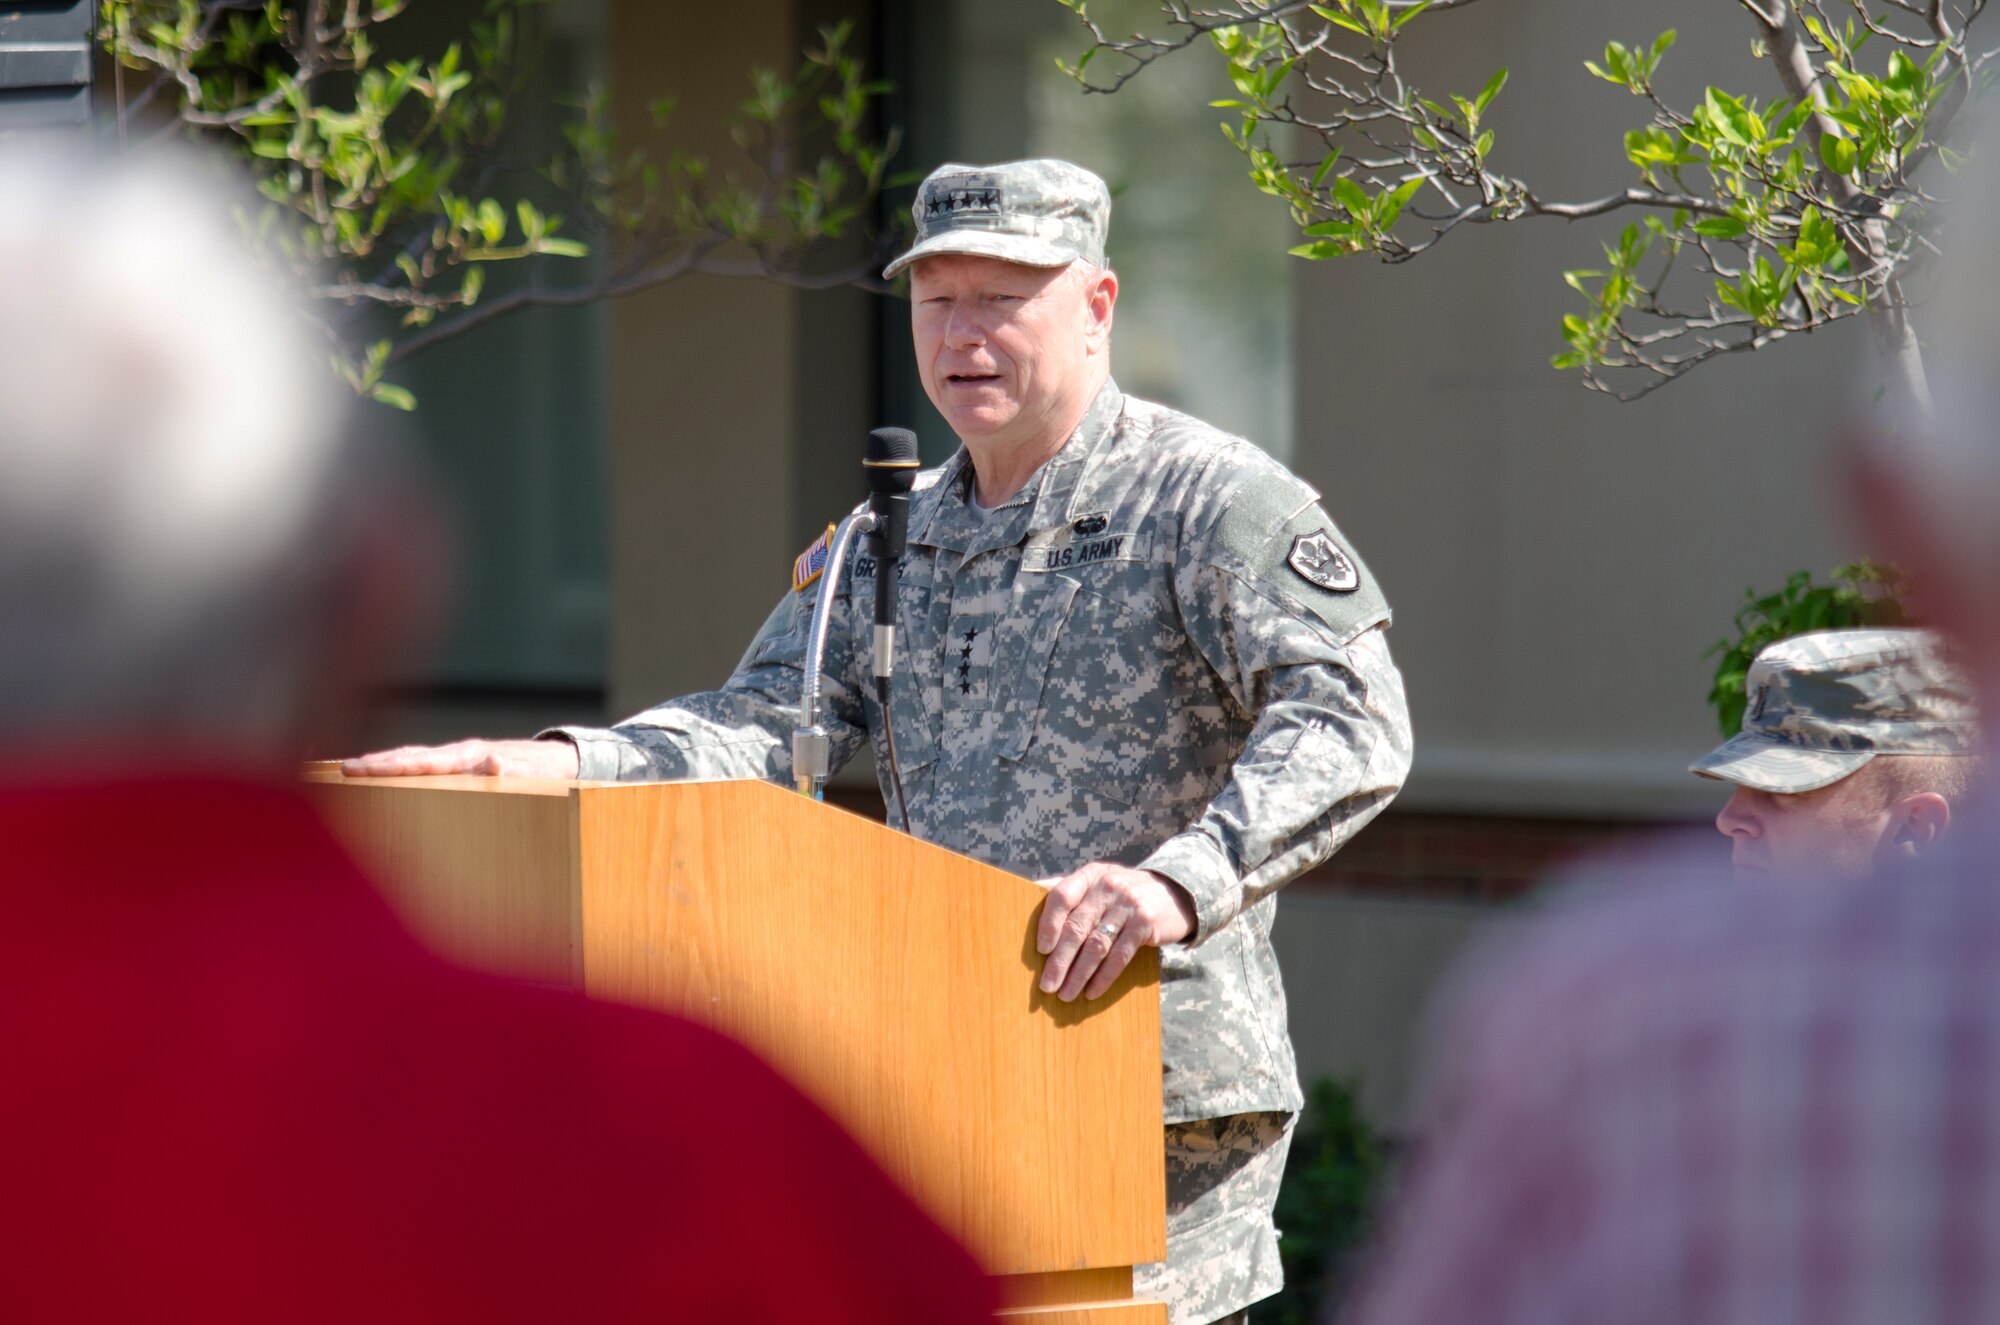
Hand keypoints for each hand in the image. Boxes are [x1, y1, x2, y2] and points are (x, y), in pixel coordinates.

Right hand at [341, 737, 579, 778]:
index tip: (359, 769)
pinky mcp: (460, 761)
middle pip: (410, 755)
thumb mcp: (533, 776)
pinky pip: (424, 763)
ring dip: (384, 762)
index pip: (422, 762)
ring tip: (351, 770)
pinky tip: (384, 773)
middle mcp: (459, 752)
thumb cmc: (544, 773)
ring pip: (414, 756)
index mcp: (469, 756)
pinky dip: (400, 765)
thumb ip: (514, 771)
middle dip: (375, 763)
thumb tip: (494, 764)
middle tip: (340, 769)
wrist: (558, 761)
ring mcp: (458, 755)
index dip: (389, 767)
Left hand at [1034, 862, 1195, 1001]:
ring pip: (1097, 945)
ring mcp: (1129, 905)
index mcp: (1090, 876)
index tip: (1041, 949)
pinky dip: (1103, 977)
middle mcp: (1108, 887)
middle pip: (1077, 927)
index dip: (1048, 923)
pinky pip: (1119, 956)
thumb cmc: (1123, 894)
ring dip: (1078, 974)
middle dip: (1059, 960)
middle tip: (1047, 985)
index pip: (1062, 896)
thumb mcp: (1098, 883)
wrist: (1175, 894)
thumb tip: (1028, 891)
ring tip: (1066, 994)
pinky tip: (1092, 991)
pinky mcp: (1146, 925)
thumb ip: (1069, 890)